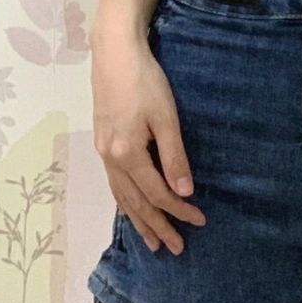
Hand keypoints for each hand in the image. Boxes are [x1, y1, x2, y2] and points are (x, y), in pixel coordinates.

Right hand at [90, 30, 206, 254]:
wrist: (113, 53)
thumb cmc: (144, 80)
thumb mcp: (165, 116)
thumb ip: (173, 155)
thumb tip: (183, 192)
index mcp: (128, 154)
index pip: (157, 193)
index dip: (178, 211)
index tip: (199, 222)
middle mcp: (111, 159)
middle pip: (136, 202)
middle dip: (157, 227)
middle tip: (175, 249)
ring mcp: (103, 151)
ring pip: (122, 196)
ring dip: (138, 220)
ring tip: (152, 242)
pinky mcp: (102, 142)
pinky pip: (114, 184)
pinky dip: (124, 202)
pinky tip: (130, 208)